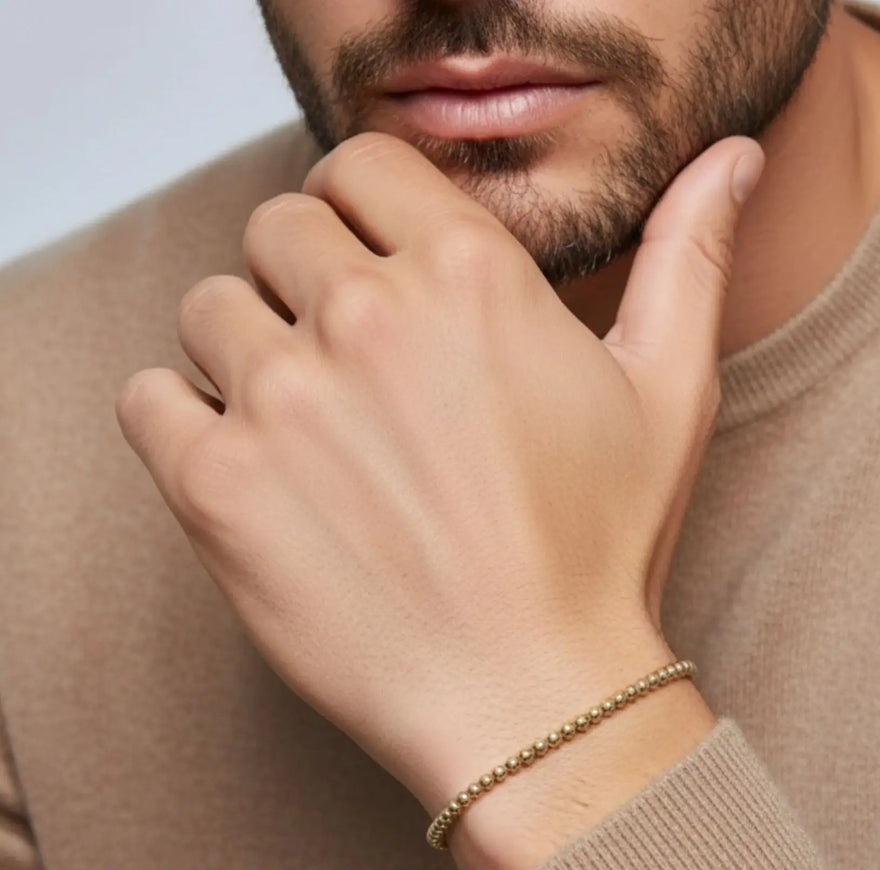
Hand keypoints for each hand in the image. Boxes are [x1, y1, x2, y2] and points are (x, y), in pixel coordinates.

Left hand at [114, 130, 763, 815]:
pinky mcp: (218, 486)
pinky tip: (252, 469)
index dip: (360, 212)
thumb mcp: (672, 393)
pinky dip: (182, 421)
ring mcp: (284, 399)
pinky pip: (148, 399)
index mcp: (471, 273)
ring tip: (309, 431)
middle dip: (304, 281)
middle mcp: (368, 314)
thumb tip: (731, 158)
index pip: (358, 164)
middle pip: (275, 230)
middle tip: (351, 368)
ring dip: (247, 353)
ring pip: (211, 311)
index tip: (375, 269)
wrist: (533, 700)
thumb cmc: (604, 552)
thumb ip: (690, 258)